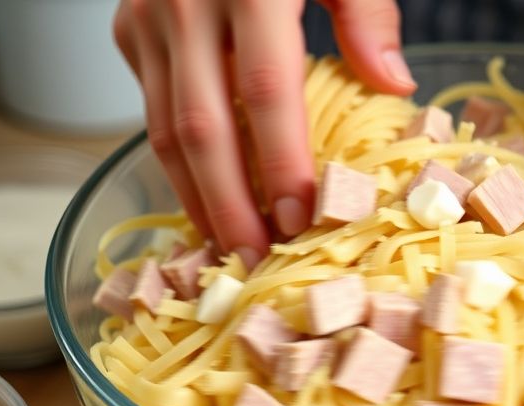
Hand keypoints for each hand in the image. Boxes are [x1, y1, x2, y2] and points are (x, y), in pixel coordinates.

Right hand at [113, 0, 415, 265]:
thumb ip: (367, 14)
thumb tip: (395, 87)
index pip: (266, 92)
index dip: (282, 163)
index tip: (301, 219)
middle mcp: (183, 5)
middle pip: (201, 129)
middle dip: (228, 206)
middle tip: (254, 262)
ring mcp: (146, 18)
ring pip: (162, 129)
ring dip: (196, 197)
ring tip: (228, 248)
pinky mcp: (128, 28)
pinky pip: (149, 108)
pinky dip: (177, 161)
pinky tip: (206, 197)